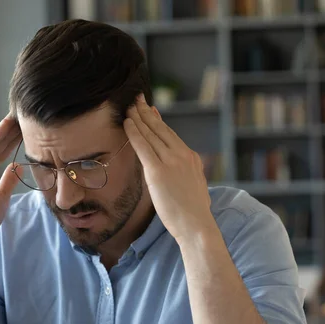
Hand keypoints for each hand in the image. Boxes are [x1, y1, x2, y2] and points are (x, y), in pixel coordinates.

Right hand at [0, 114, 21, 242]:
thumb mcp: (2, 196)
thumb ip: (8, 180)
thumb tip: (17, 166)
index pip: (1, 149)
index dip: (13, 137)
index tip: (28, 126)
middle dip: (10, 129)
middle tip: (25, 113)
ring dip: (3, 128)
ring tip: (17, 114)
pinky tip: (4, 127)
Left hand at [124, 94, 213, 243]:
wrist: (197, 224)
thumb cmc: (193, 212)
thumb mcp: (194, 185)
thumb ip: (186, 173)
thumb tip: (179, 171)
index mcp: (190, 157)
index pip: (170, 134)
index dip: (157, 120)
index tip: (149, 109)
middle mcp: (182, 155)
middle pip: (160, 128)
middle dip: (146, 112)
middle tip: (137, 99)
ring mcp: (170, 161)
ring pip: (151, 133)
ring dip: (138, 118)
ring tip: (129, 107)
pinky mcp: (158, 171)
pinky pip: (143, 146)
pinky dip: (134, 132)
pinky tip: (127, 122)